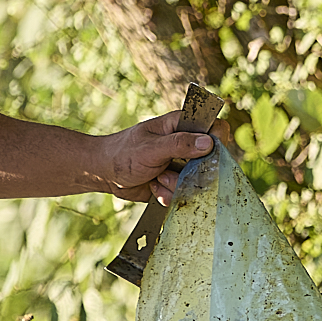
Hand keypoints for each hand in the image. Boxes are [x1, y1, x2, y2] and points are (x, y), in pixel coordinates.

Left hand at [103, 113, 217, 204]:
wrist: (104, 174)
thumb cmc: (123, 153)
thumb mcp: (151, 148)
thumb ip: (180, 144)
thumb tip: (208, 143)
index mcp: (182, 126)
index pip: (215, 128)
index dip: (217, 141)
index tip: (208, 155)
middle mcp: (186, 145)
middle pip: (211, 160)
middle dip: (192, 173)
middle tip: (169, 171)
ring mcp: (182, 165)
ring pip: (197, 181)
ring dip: (176, 185)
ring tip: (156, 178)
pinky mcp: (176, 183)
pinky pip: (185, 194)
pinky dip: (169, 194)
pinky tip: (153, 187)